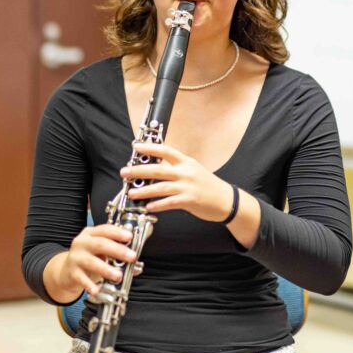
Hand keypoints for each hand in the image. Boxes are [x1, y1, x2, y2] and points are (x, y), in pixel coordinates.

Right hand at [59, 224, 137, 296]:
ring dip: (106, 269)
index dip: (118, 232)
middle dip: (118, 250)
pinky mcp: (71, 272)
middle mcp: (82, 243)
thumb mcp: (101, 253)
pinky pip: (82, 279)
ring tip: (118, 276)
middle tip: (131, 257)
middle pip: (100, 244)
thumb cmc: (88, 259)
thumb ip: (117, 256)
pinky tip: (97, 290)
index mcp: (91, 234)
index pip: (105, 229)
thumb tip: (137, 266)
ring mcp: (76, 257)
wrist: (65, 271)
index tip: (129, 237)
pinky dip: (90, 285)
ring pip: (92, 262)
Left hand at [121, 142, 235, 222]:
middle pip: (158, 169)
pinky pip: (169, 202)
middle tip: (125, 172)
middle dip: (139, 170)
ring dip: (144, 190)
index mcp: (186, 162)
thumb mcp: (193, 170)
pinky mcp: (190, 200)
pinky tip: (148, 207)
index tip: (136, 146)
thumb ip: (176, 167)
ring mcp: (188, 186)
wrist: (227, 200)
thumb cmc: (208, 185)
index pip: (166, 150)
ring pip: (161, 187)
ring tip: (132, 192)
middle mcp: (186, 172)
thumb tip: (156, 166)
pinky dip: (157, 204)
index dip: (150, 147)